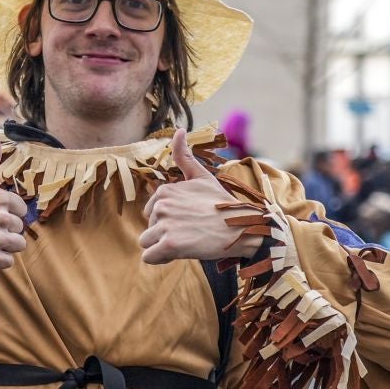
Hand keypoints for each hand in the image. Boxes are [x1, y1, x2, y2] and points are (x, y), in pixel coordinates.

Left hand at [140, 132, 264, 265]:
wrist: (242, 227)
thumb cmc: (223, 204)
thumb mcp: (202, 176)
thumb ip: (184, 156)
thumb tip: (179, 130)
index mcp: (165, 190)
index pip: (152, 211)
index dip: (169, 220)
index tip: (189, 221)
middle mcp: (161, 205)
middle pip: (149, 228)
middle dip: (165, 234)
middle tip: (191, 232)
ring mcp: (165, 224)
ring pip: (147, 242)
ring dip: (162, 247)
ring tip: (187, 242)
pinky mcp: (170, 245)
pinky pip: (149, 257)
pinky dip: (161, 258)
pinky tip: (180, 253)